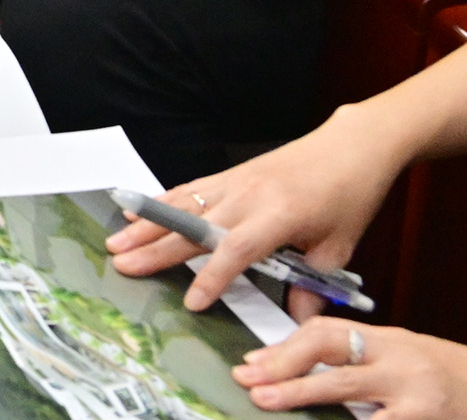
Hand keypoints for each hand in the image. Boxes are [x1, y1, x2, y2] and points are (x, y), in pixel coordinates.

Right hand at [107, 108, 410, 314]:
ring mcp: (235, 181)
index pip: (237, 248)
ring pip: (182, 205)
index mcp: (280, 215)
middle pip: (195, 226)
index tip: (191, 302)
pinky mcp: (229, 174)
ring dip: (148, 224)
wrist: (350, 147)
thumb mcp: (339, 247)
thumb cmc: (348, 196)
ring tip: (117, 242)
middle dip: (156, 248)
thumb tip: (296, 319)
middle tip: (122, 265)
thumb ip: (312, 285)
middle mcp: (250, 195)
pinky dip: (161, 202)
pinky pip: (188, 189)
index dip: (212, 276)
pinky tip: (139, 214)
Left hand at [231, 317, 466, 416]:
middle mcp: (400, 360)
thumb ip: (366, 363)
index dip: (285, 348)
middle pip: (329, 358)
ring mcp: (416, 394)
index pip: (326, 333)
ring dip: (304, 400)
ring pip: (347, 395)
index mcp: (390, 340)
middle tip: (251, 385)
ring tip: (270, 404)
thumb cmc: (463, 378)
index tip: (255, 364)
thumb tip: (306, 372)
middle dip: (283, 371)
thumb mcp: (411, 358)